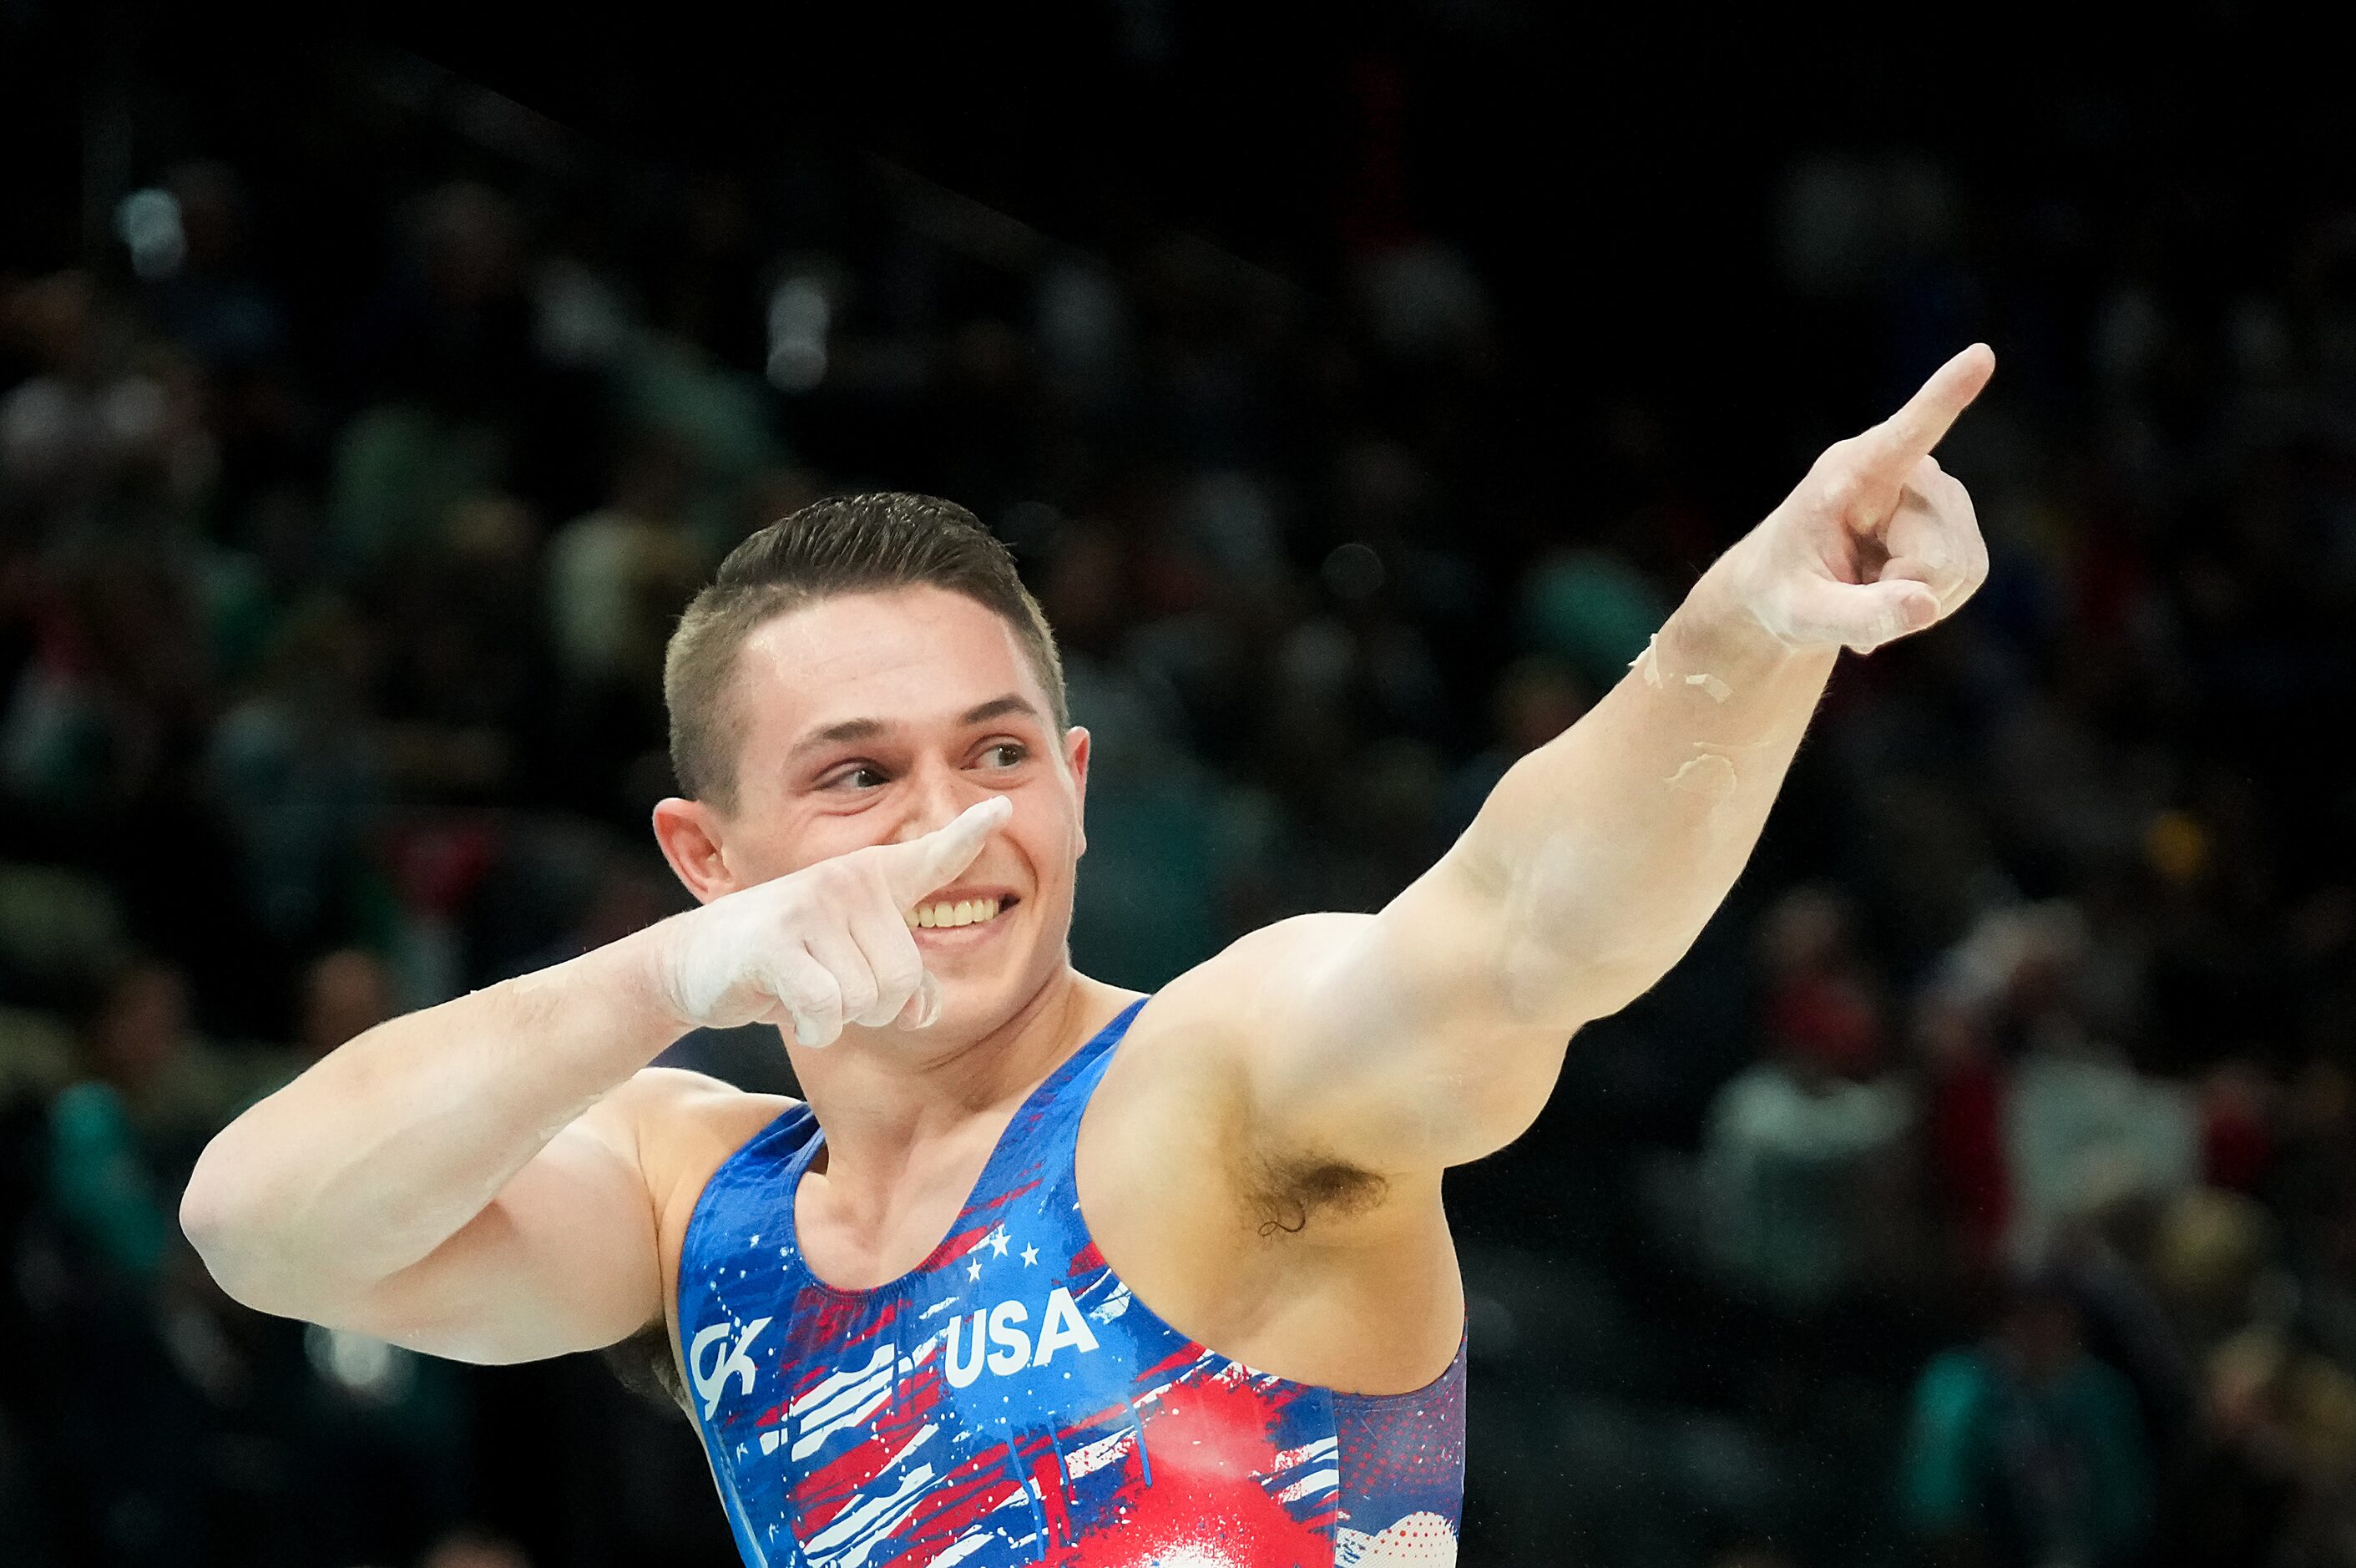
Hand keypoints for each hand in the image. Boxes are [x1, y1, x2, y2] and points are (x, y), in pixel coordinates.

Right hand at [650, 797, 1011, 1044]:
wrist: (694, 964)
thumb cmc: (785, 963)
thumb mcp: (850, 965)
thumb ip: (901, 983)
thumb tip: (923, 1011)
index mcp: (872, 879)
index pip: (932, 855)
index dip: (969, 834)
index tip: (1003, 808)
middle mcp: (847, 880)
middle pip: (903, 980)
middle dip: (871, 1007)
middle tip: (828, 986)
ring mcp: (812, 905)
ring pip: (867, 1001)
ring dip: (837, 1018)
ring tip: (804, 989)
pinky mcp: (779, 941)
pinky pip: (828, 1010)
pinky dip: (813, 1028)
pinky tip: (788, 1008)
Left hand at [1731, 344, 1994, 653]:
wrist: (1786, 592)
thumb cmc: (1782, 592)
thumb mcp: (1803, 616)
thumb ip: (1859, 615)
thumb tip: (1926, 606)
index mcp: (1852, 472)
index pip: (1908, 432)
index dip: (1946, 396)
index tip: (1979, 354)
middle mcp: (1904, 471)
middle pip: (1942, 552)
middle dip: (1904, 590)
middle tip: (1852, 594)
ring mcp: (1936, 494)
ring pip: (1961, 566)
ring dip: (1915, 597)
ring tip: (1866, 590)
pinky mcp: (1954, 520)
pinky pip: (1969, 574)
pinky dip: (1930, 599)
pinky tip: (1889, 593)